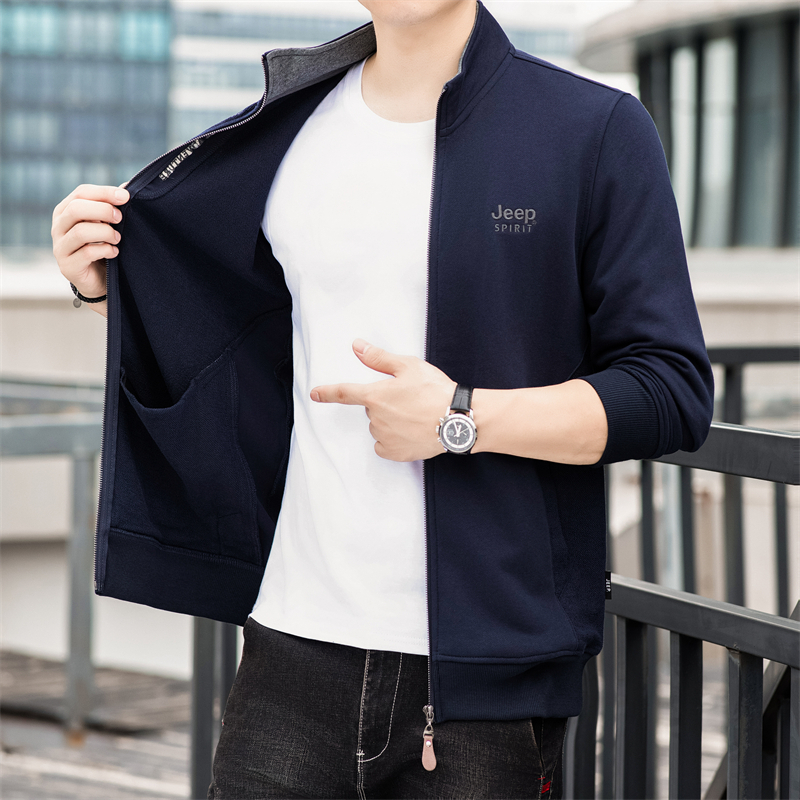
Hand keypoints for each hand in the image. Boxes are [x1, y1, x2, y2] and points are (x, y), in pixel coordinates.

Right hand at [52, 183, 129, 315]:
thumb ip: (112, 206)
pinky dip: (105, 250)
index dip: (104, 192)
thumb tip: (128, 186)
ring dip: (105, 233)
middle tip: (120, 218)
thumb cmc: (103, 246)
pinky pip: (87, 253)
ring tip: (118, 239)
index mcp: (66, 211)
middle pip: (76, 209)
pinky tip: (114, 252)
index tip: (125, 196)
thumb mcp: (107, 224)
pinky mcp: (68, 266)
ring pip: (81, 231)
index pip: (81, 192)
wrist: (98, 280)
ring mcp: (60, 247)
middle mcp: (58, 226)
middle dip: (103, 210)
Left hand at [310, 339, 456, 460]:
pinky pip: (385, 445)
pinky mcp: (395, 453)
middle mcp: (375, 418)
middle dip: (385, 404)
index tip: (314, 394)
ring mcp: (384, 437)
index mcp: (375, 395)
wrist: (457, 420)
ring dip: (391, 422)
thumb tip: (356, 347)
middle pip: (372, 409)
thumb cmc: (435, 390)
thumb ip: (378, 358)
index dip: (326, 393)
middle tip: (410, 400)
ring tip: (416, 416)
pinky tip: (411, 432)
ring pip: (379, 427)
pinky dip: (394, 440)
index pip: (343, 393)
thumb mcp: (408, 366)